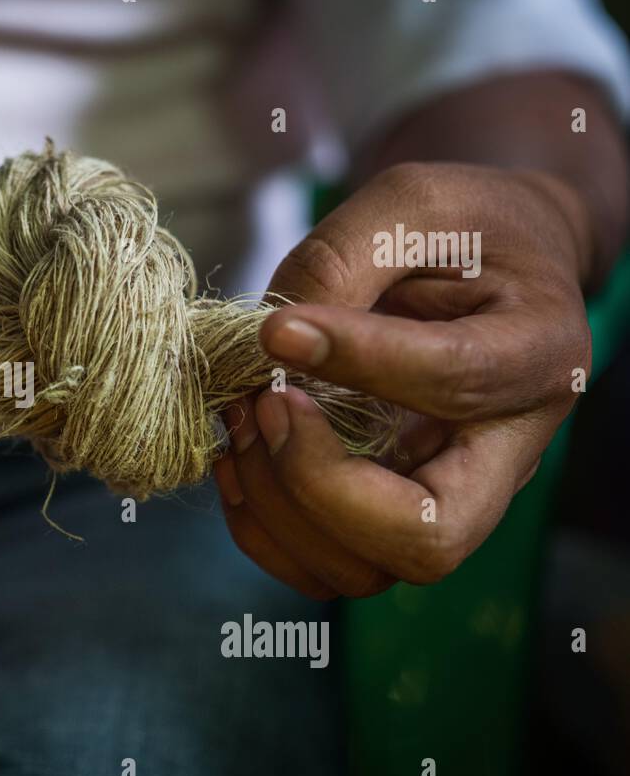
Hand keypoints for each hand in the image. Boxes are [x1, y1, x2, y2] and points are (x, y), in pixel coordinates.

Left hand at [213, 162, 594, 598]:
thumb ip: (346, 258)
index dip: (357, 361)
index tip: (276, 330)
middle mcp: (507, 452)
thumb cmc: (460, 229)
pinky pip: (325, 567)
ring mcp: (450, 495)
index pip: (454, 383)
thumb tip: (275, 341)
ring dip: (277, 509)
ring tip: (241, 419)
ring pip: (367, 570)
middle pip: (427, 538)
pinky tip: (238, 457)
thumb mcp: (412, 206)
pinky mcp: (395, 511)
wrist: (487, 267)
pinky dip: (262, 528)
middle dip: (317, 485)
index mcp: (538, 355)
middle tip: (263, 402)